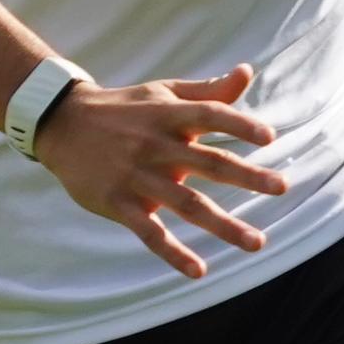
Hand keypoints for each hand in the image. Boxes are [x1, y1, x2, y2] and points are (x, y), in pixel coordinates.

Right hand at [30, 65, 290, 277]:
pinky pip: (150, 233)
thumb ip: (207, 91)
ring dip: (223, 225)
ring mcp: (137, 177)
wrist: (62, 124)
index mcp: (168, 116)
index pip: (210, 115)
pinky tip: (198, 271)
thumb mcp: (162, 94)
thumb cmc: (124, 110)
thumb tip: (248, 72)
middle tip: (282, 187)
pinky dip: (173, 253)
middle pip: (208, 162)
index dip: (239, 124)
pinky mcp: (118, 203)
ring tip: (257, 242)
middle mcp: (156, 146)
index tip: (269, 137)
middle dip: (247, 176)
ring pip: (186, 203)